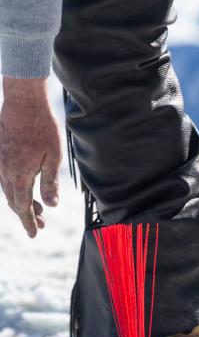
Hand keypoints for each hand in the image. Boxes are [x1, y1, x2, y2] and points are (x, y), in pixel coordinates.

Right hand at [0, 77, 60, 237]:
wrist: (24, 102)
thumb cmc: (43, 127)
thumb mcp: (54, 156)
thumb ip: (50, 182)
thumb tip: (51, 206)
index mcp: (19, 175)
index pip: (22, 206)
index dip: (29, 221)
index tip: (36, 234)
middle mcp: (4, 171)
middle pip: (13, 200)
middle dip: (27, 215)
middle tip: (41, 225)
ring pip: (7, 189)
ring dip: (21, 201)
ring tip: (37, 209)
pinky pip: (3, 177)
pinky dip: (14, 187)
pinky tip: (24, 187)